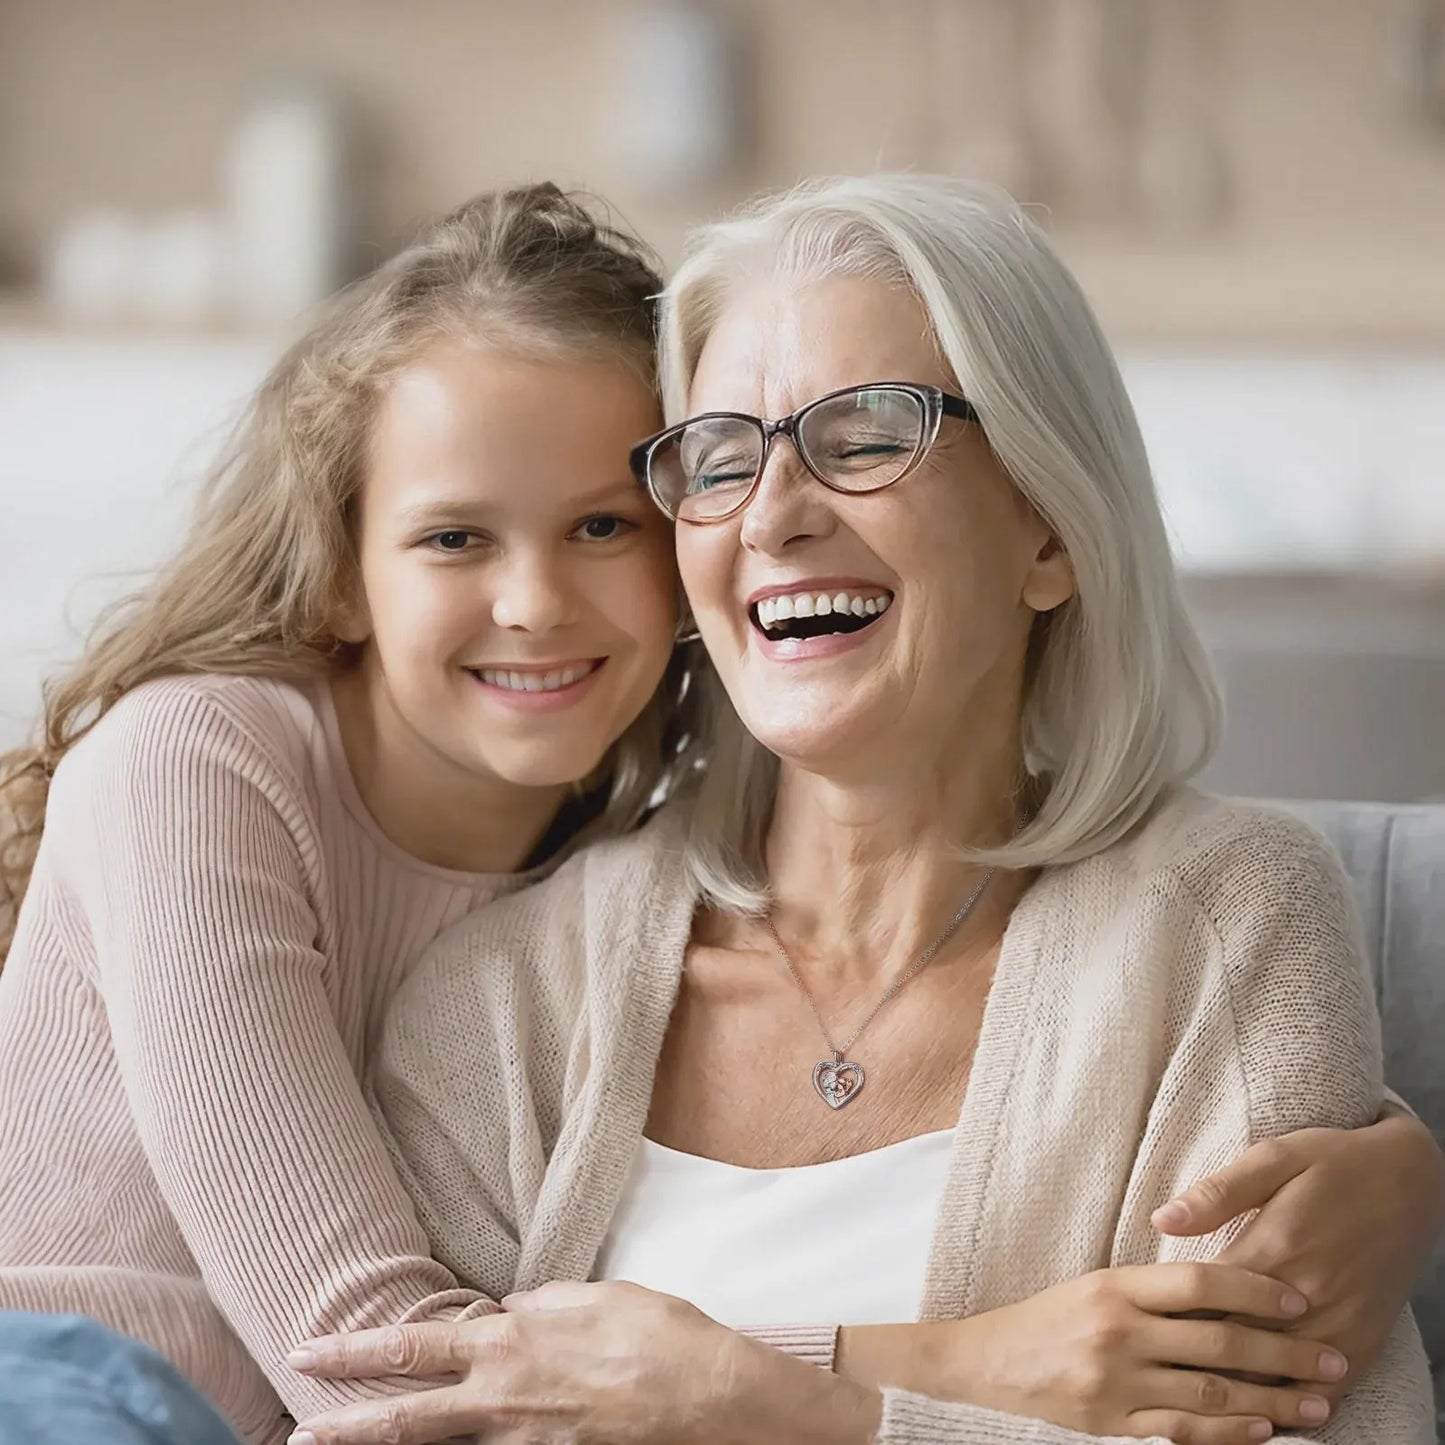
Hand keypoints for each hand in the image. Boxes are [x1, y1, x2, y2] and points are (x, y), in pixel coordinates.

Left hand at [286, 1279, 881, 1444]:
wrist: (711, 1400)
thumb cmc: (660, 1335)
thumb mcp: (598, 1295)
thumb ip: (545, 1306)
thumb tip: (515, 1312)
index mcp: (512, 1343)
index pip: (414, 1347)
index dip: (357, 1352)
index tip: (310, 1353)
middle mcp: (505, 1399)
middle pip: (408, 1418)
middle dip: (347, 1426)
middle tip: (298, 1433)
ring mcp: (526, 1442)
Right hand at [844, 1262, 1343, 1443]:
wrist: (981, 1363)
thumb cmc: (1044, 1321)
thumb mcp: (1094, 1288)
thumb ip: (1151, 1292)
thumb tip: (1224, 1290)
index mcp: (1116, 1285)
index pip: (1201, 1280)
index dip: (1256, 1289)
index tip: (1299, 1300)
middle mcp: (1120, 1330)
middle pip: (1219, 1338)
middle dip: (1285, 1351)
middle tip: (1332, 1359)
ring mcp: (1117, 1380)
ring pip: (1212, 1389)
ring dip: (1274, 1399)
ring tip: (1317, 1404)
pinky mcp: (1112, 1424)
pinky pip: (1184, 1429)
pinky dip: (1229, 1430)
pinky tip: (1264, 1430)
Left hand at [1153, 1114, 1444, 1396]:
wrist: (1410, 1181)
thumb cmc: (1332, 1163)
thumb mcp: (1273, 1157)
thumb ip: (1217, 1194)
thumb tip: (1161, 1220)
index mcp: (1273, 1249)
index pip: (1205, 1302)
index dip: (1168, 1319)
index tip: (1137, 1329)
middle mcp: (1306, 1297)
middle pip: (1235, 1348)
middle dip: (1192, 1361)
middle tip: (1151, 1373)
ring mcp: (1338, 1326)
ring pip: (1276, 1380)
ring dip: (1236, 1394)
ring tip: (1192, 1402)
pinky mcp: (1364, 1343)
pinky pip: (1323, 1394)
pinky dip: (1289, 1408)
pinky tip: (1257, 1413)